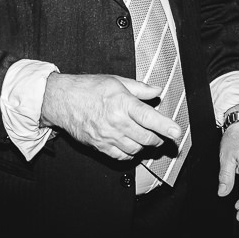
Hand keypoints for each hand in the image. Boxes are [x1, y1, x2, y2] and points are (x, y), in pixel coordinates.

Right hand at [39, 73, 181, 159]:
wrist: (62, 100)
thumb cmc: (87, 88)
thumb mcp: (115, 81)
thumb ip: (138, 88)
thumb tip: (156, 91)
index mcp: (122, 103)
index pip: (149, 117)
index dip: (165, 126)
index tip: (176, 132)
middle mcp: (116, 121)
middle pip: (146, 137)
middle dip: (158, 138)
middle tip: (162, 134)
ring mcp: (107, 136)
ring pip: (136, 149)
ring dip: (145, 145)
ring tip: (146, 138)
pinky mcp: (100, 146)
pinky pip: (121, 156)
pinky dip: (130, 153)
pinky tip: (131, 145)